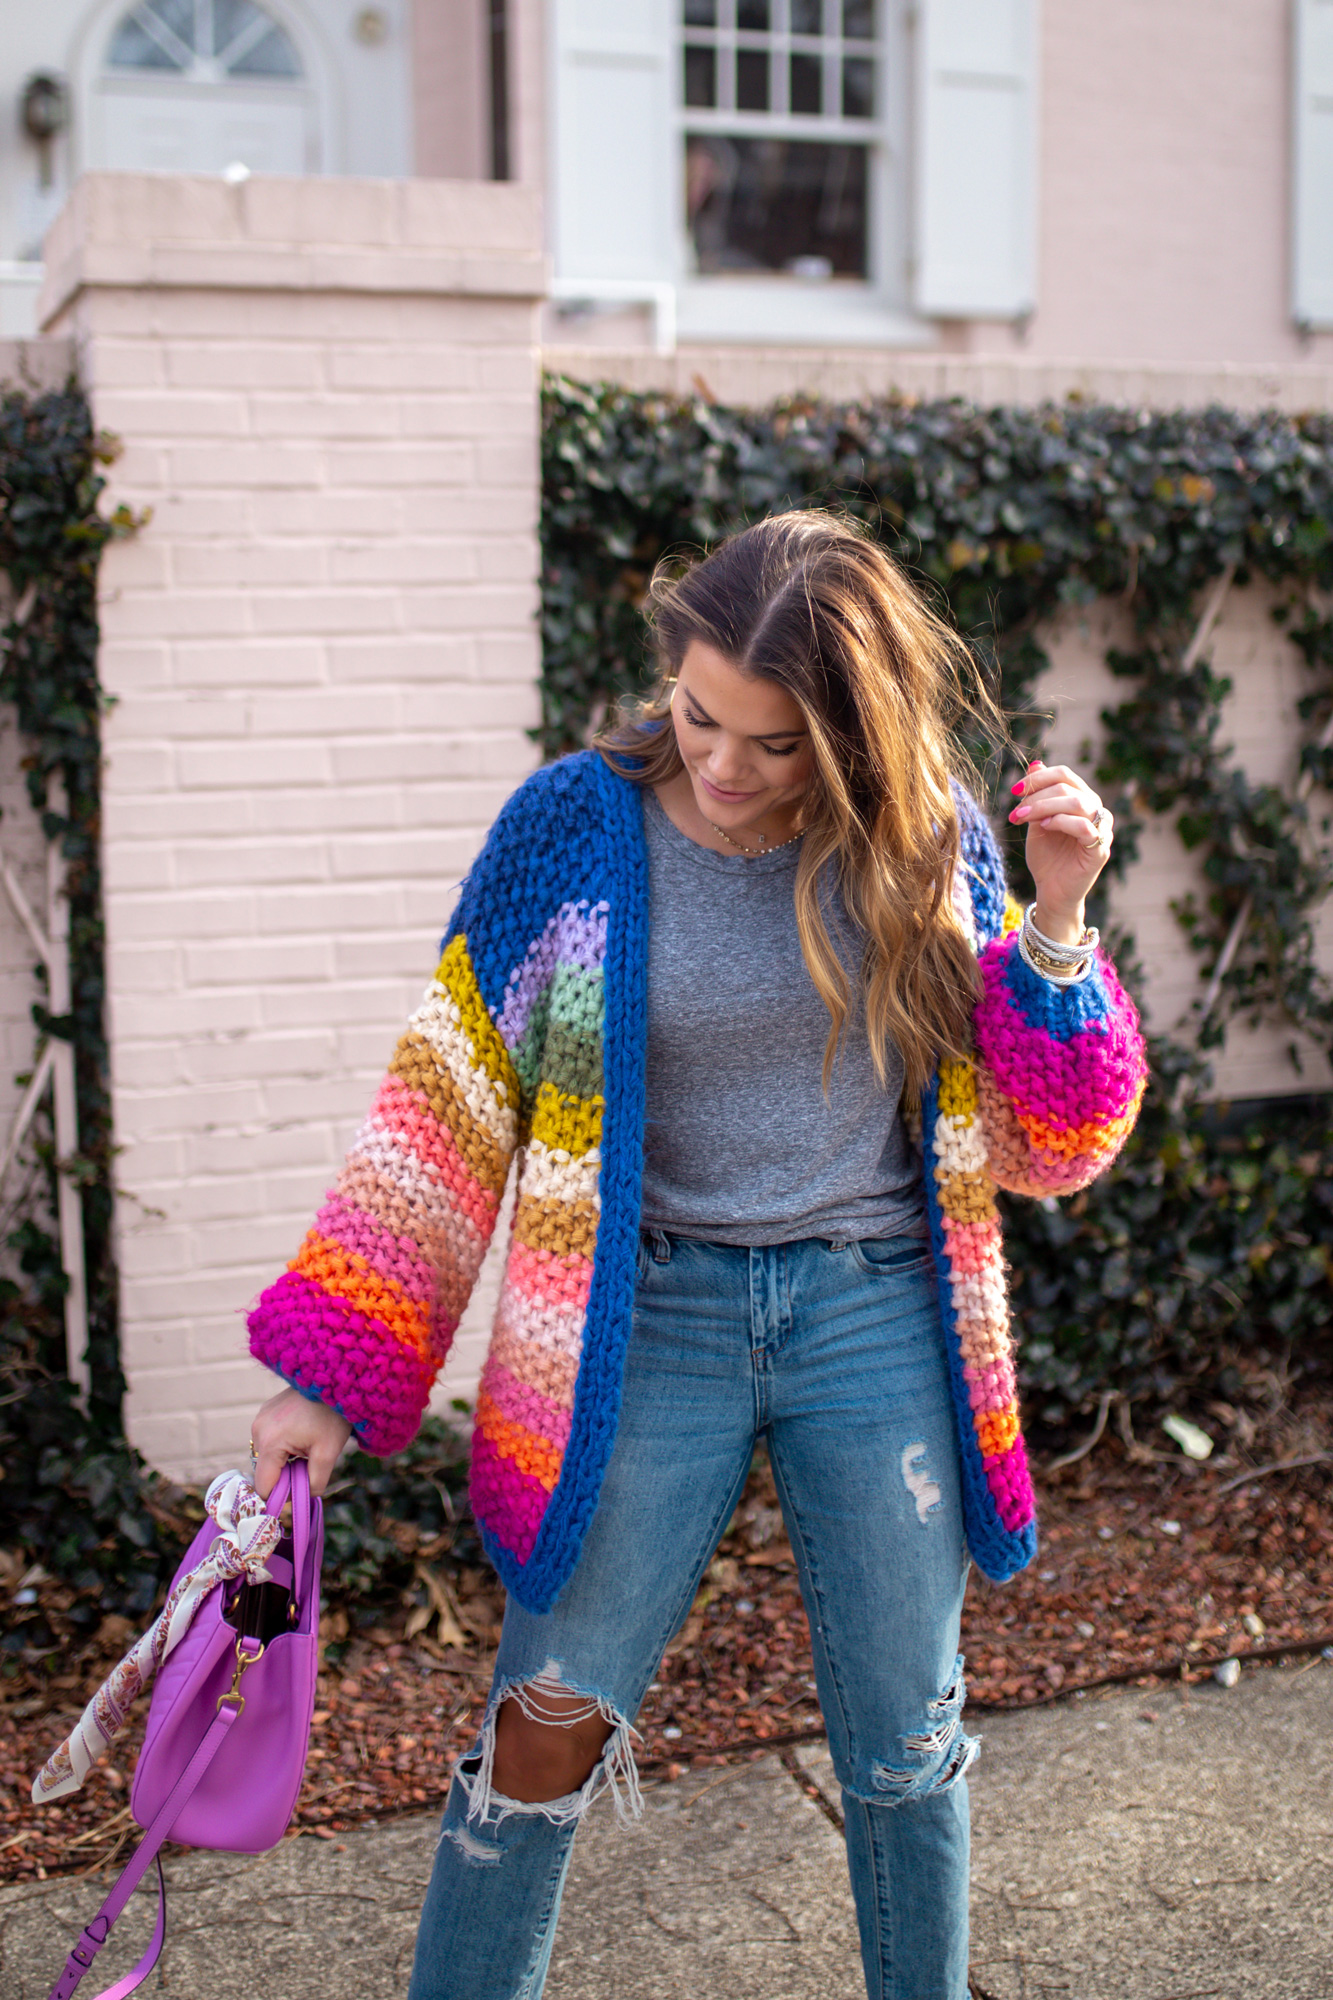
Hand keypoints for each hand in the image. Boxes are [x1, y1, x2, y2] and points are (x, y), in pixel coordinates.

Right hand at [249, 1386, 352, 1499]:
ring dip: (284, 1462)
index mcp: (270, 1442)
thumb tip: (304, 1497)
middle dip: (284, 1478)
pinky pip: (269, 1440)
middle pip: (265, 1471)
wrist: (336, 1380)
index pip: (263, 1486)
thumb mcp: (328, 1453)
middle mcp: (258, 1430)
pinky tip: (302, 1437)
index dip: (279, 1498)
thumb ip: (315, 1482)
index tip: (297, 1497)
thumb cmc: (333, 1416)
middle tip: (308, 1470)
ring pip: (267, 1456)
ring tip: (307, 1450)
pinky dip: (282, 1447)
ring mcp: (260, 1418)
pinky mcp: (266, 1412)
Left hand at [1008, 760, 1113, 941]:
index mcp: (1082, 799)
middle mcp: (1096, 811)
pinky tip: (1045, 828)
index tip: (1013, 791)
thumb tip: (1035, 764)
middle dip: (1037, 795)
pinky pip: (1085, 827)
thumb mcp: (1037, 820)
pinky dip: (1062, 822)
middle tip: (1016, 811)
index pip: (1064, 775)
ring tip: (1024, 818)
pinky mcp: (1100, 850)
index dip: (1037, 778)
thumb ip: (1038, 795)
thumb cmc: (1046, 856)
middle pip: (1069, 786)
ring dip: (1045, 806)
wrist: (1051, 891)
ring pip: (1078, 802)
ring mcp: (1102, 830)